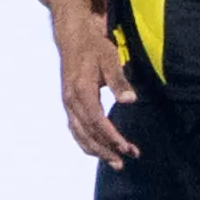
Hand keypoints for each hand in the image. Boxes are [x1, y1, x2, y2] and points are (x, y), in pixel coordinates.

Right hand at [55, 16, 137, 168]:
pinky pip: (76, 129)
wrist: (73, 38)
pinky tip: (98, 150)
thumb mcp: (109, 59)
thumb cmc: (94, 47)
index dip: (112, 137)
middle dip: (106, 150)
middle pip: (88, 133)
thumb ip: (119, 81)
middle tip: (124, 162)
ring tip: (115, 162)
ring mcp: (68, 104)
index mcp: (81, 90)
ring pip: (80, 134)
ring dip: (97, 151)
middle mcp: (71, 100)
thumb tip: (130, 100)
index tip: (127, 148)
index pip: (97, 121)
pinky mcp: (69, 104)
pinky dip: (86, 143)